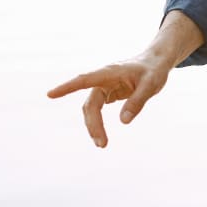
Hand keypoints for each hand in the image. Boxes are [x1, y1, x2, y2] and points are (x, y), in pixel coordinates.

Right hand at [47, 11, 205, 147]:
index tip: (50, 94)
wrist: (156, 62)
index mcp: (110, 72)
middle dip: (93, 124)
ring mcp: (104, 87)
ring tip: (102, 144)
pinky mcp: (108, 93)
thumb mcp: (151, 85)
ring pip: (92, 109)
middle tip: (102, 144)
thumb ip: (137, 102)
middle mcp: (103, 79)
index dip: (67, 87)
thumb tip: (123, 122)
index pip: (84, 80)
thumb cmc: (153, 71)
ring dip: (94, 126)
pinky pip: (97, 109)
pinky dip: (97, 123)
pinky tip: (101, 135)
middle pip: (90, 104)